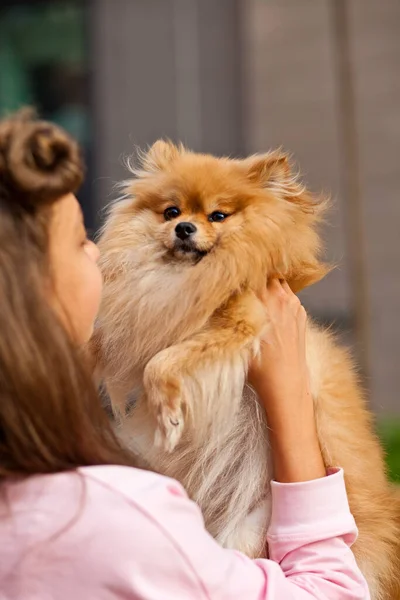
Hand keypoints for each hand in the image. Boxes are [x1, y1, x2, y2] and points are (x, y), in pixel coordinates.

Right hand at [248, 279, 324, 481]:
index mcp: (264, 299)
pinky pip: (288, 295)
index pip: (250, 272)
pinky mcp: (301, 313)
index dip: (239, 272)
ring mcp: (294, 305)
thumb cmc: (258, 366)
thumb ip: (233, 312)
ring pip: (278, 282)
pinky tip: (270, 309)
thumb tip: (223, 298)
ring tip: (256, 296)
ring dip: (268, 285)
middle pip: (265, 273)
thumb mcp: (238, 337)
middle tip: (242, 284)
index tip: (230, 275)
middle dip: (254, 276)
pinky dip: (279, 297)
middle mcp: (281, 298)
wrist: (286, 385)